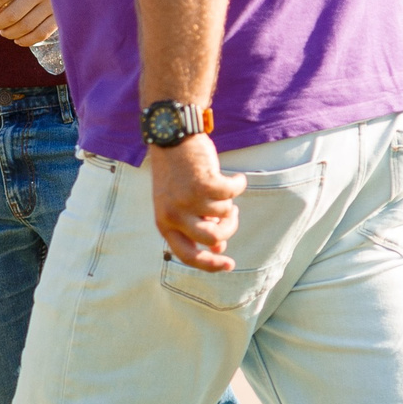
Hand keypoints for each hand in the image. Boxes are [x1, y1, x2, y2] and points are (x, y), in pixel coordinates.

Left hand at [148, 137, 245, 271]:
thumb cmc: (178, 174)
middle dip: (229, 228)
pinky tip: (235, 178)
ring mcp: (187, 200)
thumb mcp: (180, 204)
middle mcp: (173, 214)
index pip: (187, 255)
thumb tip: (218, 248)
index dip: (210, 264)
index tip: (230, 264)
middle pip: (212, 239)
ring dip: (229, 201)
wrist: (172, 138)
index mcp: (164, 222)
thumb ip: (196, 226)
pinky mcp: (203, 184)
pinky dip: (238, 184)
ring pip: (224, 213)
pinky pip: (233, 193)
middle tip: (233, 214)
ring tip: (221, 188)